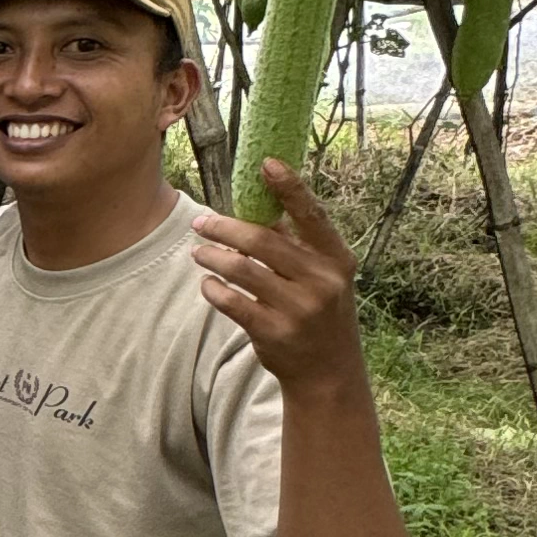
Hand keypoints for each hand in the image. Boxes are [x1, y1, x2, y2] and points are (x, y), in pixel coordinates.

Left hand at [189, 162, 365, 391]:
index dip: (289, 187)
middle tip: (201, 223)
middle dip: (224, 228)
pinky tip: (208, 283)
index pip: (312, 215)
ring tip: (198, 253)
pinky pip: (232, 302)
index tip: (266, 163)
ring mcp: (299, 308)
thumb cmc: (319, 312)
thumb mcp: (322, 277)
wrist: (328, 373)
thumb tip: (255, 207)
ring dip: (212, 257)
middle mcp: (322, 281)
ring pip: (241, 270)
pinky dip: (213, 288)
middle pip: (262, 240)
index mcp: (337, 259)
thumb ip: (296, 246)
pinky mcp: (274, 332)